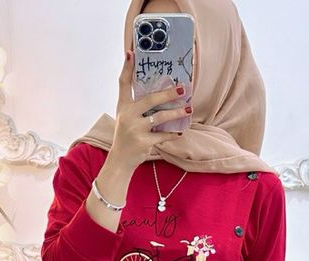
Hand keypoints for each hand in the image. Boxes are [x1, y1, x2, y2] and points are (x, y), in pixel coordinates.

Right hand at [111, 50, 190, 170]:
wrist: (120, 160)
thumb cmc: (127, 136)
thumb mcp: (127, 118)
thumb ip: (139, 105)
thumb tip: (163, 91)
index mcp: (123, 107)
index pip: (123, 84)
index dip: (127, 68)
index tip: (131, 52)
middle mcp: (127, 116)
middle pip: (150, 99)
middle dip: (168, 93)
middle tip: (182, 88)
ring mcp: (135, 129)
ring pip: (160, 117)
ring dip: (176, 113)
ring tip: (188, 109)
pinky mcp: (143, 142)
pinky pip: (162, 135)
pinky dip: (172, 134)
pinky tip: (180, 132)